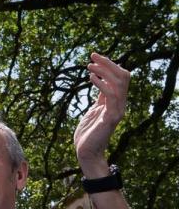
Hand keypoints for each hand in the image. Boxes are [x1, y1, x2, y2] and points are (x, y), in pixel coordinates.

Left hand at [75, 53, 129, 173]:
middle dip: (108, 64)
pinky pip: (111, 96)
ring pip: (119, 83)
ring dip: (104, 71)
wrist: (86, 152)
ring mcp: (117, 110)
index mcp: (116, 101)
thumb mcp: (94, 109)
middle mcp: (120, 104)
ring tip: (89, 66)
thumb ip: (100, 97)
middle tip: (92, 56)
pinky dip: (102, 84)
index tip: (95, 57)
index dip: (110, 65)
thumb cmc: (88, 132)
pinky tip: (92, 78)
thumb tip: (100, 80)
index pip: (120, 77)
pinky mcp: (111, 117)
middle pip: (122, 76)